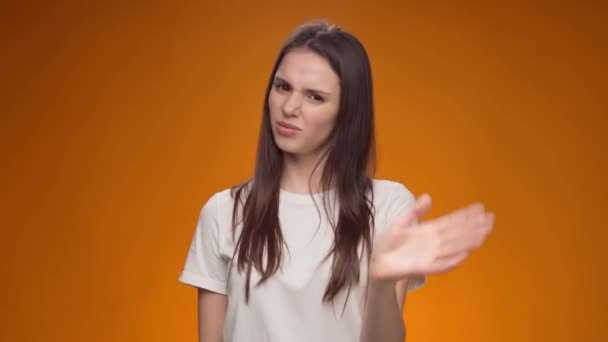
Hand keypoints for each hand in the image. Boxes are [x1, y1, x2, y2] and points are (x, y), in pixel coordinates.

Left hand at [370, 194, 494, 281]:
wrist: (375, 261)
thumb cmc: (388, 243)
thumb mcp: (401, 223)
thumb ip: (415, 212)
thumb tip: (428, 197)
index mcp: (428, 231)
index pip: (451, 221)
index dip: (465, 215)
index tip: (480, 208)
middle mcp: (433, 243)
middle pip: (457, 233)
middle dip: (474, 226)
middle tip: (490, 218)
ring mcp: (430, 255)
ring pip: (454, 246)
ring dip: (469, 240)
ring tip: (485, 232)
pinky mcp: (424, 267)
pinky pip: (442, 264)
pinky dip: (453, 259)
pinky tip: (465, 254)